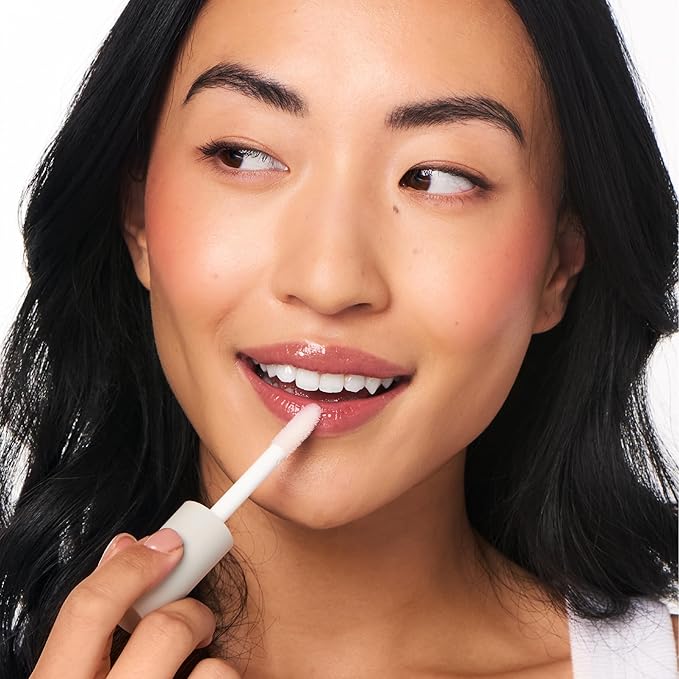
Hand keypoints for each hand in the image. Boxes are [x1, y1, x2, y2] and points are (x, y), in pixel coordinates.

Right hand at [30, 530, 241, 677]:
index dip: (133, 565)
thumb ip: (90, 623)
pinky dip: (224, 677)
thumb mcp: (67, 672)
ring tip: (200, 663)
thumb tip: (127, 546)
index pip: (89, 608)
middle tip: (193, 619)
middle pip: (165, 631)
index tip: (168, 544)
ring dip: (212, 655)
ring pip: (212, 667)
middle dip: (188, 611)